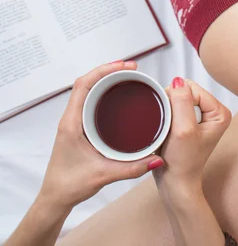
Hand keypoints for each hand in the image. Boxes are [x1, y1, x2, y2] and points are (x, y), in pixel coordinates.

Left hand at [39, 61, 163, 210]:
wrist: (55, 198)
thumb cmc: (70, 185)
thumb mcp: (104, 175)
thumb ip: (132, 168)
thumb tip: (156, 159)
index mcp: (71, 122)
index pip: (83, 85)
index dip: (102, 70)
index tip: (123, 65)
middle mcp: (70, 118)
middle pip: (86, 82)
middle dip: (108, 70)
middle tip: (131, 67)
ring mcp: (73, 121)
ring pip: (87, 90)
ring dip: (104, 79)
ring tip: (126, 75)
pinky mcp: (78, 126)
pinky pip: (88, 100)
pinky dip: (102, 91)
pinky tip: (116, 94)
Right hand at [156, 78, 230, 187]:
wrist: (175, 184)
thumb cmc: (182, 163)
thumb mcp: (183, 130)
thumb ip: (182, 102)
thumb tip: (178, 80)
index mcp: (220, 112)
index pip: (192, 88)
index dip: (177, 101)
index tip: (173, 121)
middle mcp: (213, 111)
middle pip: (185, 90)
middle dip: (172, 105)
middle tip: (171, 127)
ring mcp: (201, 116)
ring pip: (177, 97)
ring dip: (168, 110)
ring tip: (169, 129)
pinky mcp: (189, 120)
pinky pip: (173, 106)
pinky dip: (166, 114)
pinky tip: (167, 129)